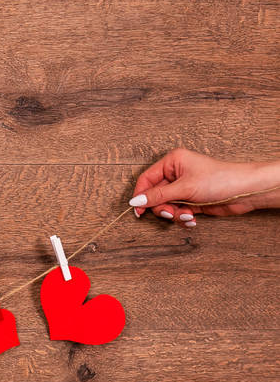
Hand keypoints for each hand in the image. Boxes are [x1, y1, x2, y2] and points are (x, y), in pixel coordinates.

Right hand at [129, 148, 279, 226]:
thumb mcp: (184, 188)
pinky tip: (192, 218)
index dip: (141, 195)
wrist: (245, 191)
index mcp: (173, 162)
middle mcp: (176, 174)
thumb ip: (157, 196)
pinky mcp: (190, 200)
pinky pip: (177, 211)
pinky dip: (182, 217)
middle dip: (163, 207)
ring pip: (166, 206)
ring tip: (186, 215)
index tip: (138, 210)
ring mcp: (183, 188)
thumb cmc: (220, 180)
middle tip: (170, 212)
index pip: (146, 179)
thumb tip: (135, 201)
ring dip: (174, 214)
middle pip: (155, 195)